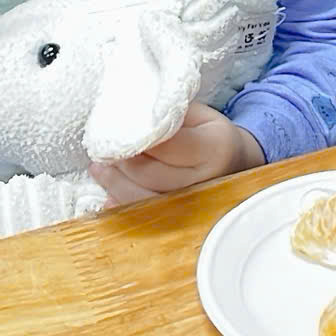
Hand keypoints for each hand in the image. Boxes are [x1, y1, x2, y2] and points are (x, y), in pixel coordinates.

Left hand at [87, 103, 264, 206]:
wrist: (235, 163)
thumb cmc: (210, 133)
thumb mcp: (198, 114)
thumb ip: (169, 115)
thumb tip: (129, 115)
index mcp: (214, 148)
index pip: (167, 145)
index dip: (137, 138)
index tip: (116, 129)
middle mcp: (206, 180)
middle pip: (150, 174)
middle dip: (121, 161)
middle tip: (103, 149)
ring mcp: (194, 206)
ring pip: (143, 199)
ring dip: (114, 183)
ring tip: (99, 168)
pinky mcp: (181, 221)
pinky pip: (144, 217)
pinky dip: (122, 206)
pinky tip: (108, 195)